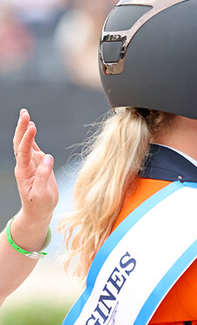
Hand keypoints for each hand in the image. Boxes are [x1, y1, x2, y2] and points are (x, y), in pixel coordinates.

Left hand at [12, 109, 57, 225]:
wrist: (37, 212)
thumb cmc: (39, 205)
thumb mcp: (41, 194)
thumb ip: (43, 176)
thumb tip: (48, 158)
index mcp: (23, 172)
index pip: (24, 151)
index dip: (28, 138)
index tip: (32, 126)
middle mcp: (24, 165)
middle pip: (20, 143)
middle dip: (22, 128)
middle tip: (24, 113)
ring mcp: (30, 163)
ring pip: (25, 143)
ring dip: (24, 129)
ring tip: (25, 115)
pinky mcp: (37, 164)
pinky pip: (32, 147)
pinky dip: (31, 136)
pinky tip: (32, 127)